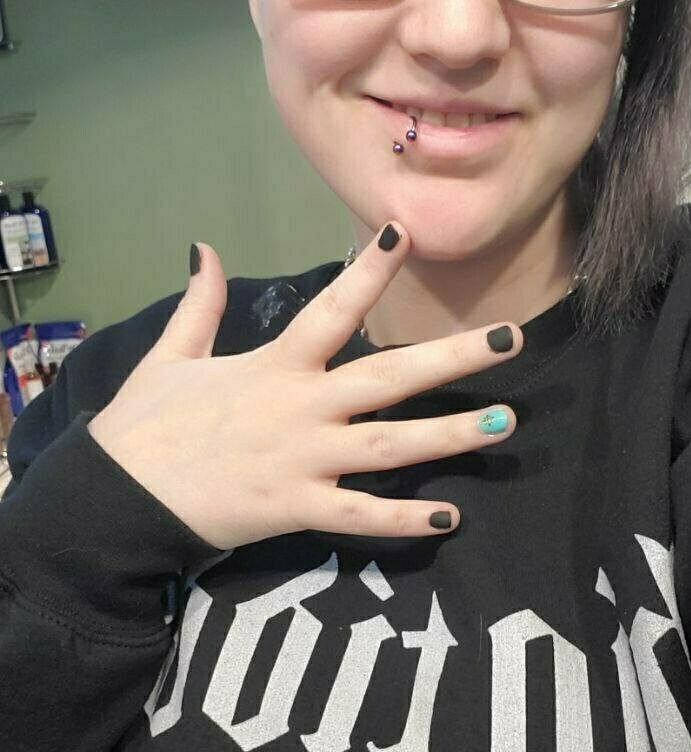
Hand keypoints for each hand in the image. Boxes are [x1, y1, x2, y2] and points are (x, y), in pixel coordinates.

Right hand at [86, 224, 522, 549]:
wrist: (115, 500)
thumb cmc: (144, 428)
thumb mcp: (169, 357)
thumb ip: (200, 305)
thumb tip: (206, 247)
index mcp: (274, 366)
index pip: (332, 308)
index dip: (369, 271)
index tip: (406, 231)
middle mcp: (301, 407)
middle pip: (389, 377)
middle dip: (453, 357)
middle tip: (513, 338)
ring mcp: (304, 460)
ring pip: (390, 445)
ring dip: (450, 435)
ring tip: (504, 424)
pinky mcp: (297, 509)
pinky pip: (360, 515)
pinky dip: (404, 520)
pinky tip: (451, 518)